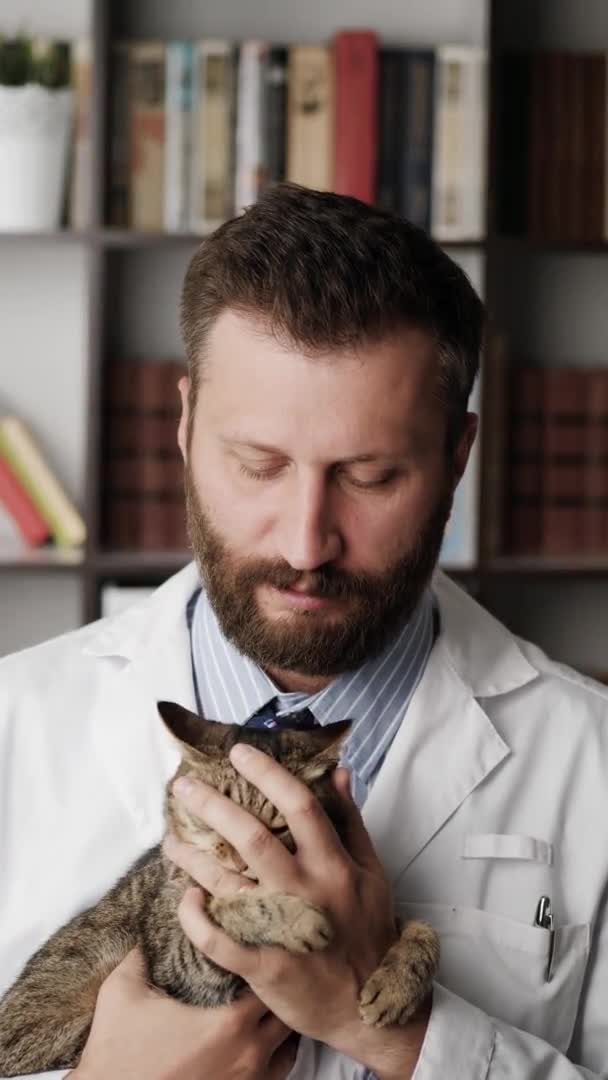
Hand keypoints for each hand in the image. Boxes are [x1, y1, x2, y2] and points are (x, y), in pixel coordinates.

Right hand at [70, 945, 295, 1079]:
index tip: (248, 951)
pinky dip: (271, 1056)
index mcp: (228, 1023)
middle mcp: (247, 1055)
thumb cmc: (118, 1052)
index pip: (266, 980)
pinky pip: (276, 1075)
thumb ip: (141, 953)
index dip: (259, 962)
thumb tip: (150, 929)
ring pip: (285, 1047)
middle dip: (272, 992)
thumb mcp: (123, 990)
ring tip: (257, 1008)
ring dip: (275, 1025)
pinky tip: (250, 1042)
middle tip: (255, 977)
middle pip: (283, 1013)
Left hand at [163, 753, 428, 1078]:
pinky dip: (196, 918)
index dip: (267, 774)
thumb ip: (350, 820)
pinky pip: (219, 940)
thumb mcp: (371, 870)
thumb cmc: (370, 930)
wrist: (372, 1005)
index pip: (299, 805)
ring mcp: (284, 930)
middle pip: (253, 837)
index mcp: (333, 864)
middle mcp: (306, 891)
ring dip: (193, 858)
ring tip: (170, 839)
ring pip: (227, 884)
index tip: (238, 753)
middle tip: (183, 787)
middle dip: (213, 807)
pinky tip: (184, 897)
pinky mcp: (266, 967)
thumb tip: (337, 772)